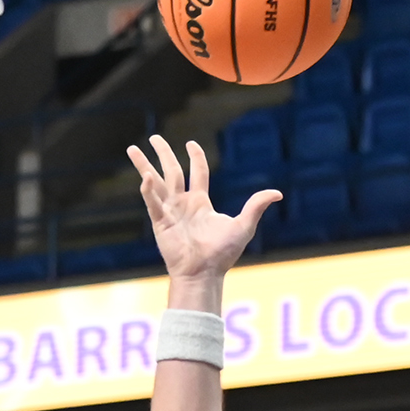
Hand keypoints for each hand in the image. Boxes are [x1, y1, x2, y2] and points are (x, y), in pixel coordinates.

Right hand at [127, 134, 274, 280]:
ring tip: (131, 148)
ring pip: (155, 182)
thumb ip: (256, 206)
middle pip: (171, 172)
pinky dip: (148, 190)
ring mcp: (170, 212)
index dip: (195, 157)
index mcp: (200, 203)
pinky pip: (153, 203)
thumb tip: (278, 192)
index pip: (197, 173)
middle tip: (155, 137)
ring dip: (143, 165)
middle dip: (163, 154)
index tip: (190, 143)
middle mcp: (183, 204)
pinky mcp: (161, 223)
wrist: (204, 273)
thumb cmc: (223, 254)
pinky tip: (145, 176)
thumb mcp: (243, 226)